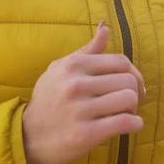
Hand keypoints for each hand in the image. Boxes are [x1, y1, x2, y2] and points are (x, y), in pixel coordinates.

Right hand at [22, 22, 145, 163]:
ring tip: (126, 114)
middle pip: (128, 80)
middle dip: (135, 92)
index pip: (121, 61)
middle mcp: (76, 84)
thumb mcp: (59, 69)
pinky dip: (135, 124)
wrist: (28, 136)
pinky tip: (129, 126)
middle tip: (128, 103)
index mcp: (73, 65)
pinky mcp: (86, 134)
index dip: (134, 73)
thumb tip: (105, 27)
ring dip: (134, 109)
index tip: (132, 85)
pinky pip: (125, 122)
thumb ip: (86, 50)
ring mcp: (81, 110)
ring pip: (129, 99)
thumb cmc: (48, 100)